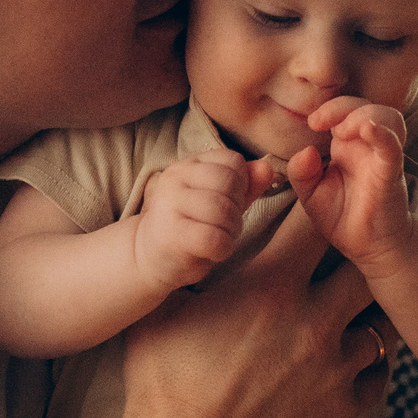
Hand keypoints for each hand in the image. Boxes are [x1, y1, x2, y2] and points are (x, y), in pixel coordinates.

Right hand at [118, 201, 384, 417]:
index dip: (322, 206)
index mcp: (270, 287)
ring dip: (367, 312)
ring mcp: (334, 367)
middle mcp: (313, 320)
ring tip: (353, 309)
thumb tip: (192, 231)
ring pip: (382, 321)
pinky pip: (380, 373)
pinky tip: (349, 358)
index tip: (318, 203)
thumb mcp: (162, 309)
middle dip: (359, 257)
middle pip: (368, 265)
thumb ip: (189, 264)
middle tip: (349, 256)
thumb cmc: (161, 385)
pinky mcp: (341, 409)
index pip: (319, 221)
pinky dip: (371, 362)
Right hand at [130, 149, 275, 293]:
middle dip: (237, 209)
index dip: (242, 185)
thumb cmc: (192, 225)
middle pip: (229, 183)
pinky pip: (213, 237)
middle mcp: (175, 177)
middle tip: (226, 225)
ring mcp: (169, 204)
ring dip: (231, 230)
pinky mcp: (171, 234)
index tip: (229, 203)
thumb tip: (267, 168)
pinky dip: (223, 248)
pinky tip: (214, 252)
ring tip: (220, 237)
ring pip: (222, 210)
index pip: (233, 161)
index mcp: (189, 163)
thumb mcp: (220, 199)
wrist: (151, 256)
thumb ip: (246, 184)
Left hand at [286, 98, 412, 277]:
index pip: (344, 110)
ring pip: (388, 118)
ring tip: (343, 131)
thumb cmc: (343, 218)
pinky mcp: (391, 174)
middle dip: (342, 106)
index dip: (329, 108)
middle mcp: (367, 146)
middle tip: (322, 123)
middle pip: (366, 105)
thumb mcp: (310, 195)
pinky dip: (383, 134)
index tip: (312, 122)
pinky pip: (392, 148)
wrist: (370, 247)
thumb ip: (301, 173)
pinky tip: (369, 130)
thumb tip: (306, 151)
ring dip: (363, 115)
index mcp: (347, 146)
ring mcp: (382, 158)